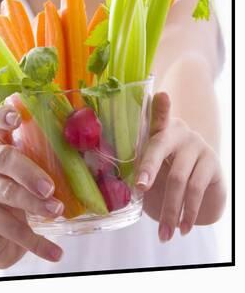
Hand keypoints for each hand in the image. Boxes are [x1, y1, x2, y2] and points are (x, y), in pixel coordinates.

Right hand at [0, 103, 63, 268]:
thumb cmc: (20, 184)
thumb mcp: (31, 165)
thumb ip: (49, 152)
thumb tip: (95, 141)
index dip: (3, 115)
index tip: (16, 114)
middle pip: (4, 159)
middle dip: (28, 171)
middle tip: (49, 187)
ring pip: (7, 193)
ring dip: (34, 204)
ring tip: (57, 211)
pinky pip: (12, 230)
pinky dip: (37, 242)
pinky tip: (55, 252)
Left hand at [135, 92, 225, 241]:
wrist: (200, 186)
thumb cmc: (165, 173)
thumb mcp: (152, 168)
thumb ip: (139, 167)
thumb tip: (115, 183)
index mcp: (158, 129)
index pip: (156, 115)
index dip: (158, 107)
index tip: (161, 95)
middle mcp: (178, 132)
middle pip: (160, 147)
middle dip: (148, 169)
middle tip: (140, 188)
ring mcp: (197, 145)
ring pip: (179, 178)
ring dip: (170, 209)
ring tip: (164, 232)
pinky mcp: (212, 163)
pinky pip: (197, 189)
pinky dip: (187, 212)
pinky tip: (182, 227)